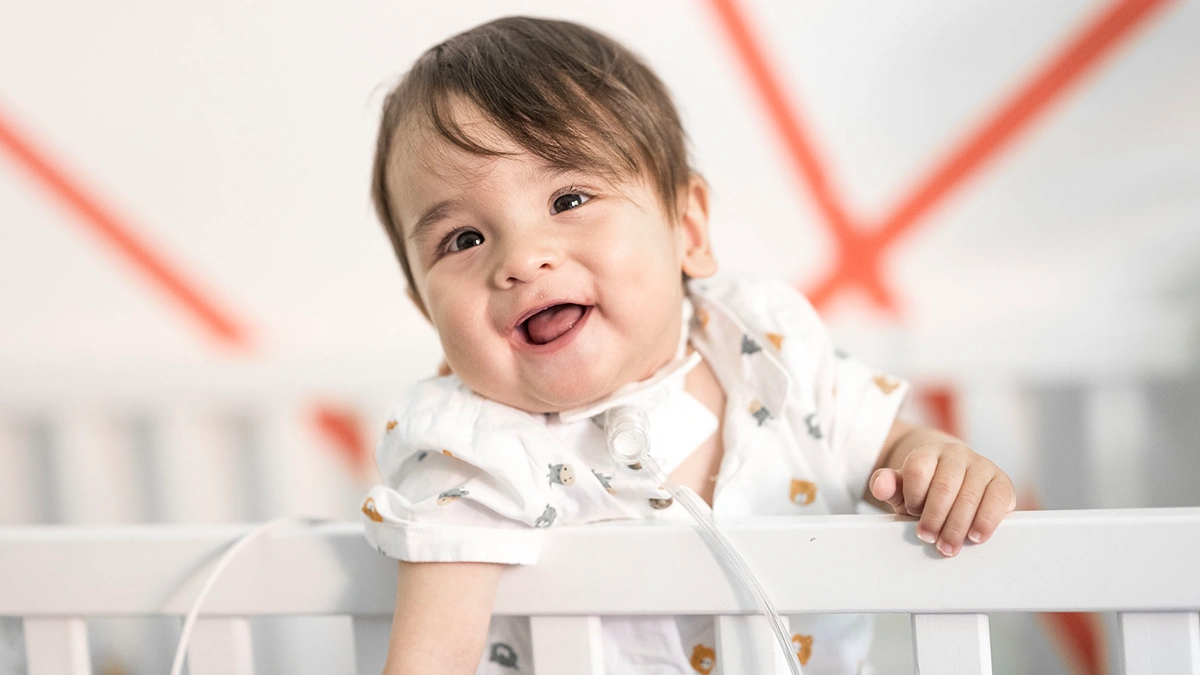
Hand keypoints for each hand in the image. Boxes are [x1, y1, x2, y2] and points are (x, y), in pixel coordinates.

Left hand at [869, 439, 1014, 556]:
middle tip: (929, 539)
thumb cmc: (925, 489)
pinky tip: (976, 536)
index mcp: (928, 452)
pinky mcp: (1002, 481)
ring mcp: (981, 465)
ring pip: (970, 495)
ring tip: (948, 546)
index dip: (913, 497)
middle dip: (935, 518)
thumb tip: (880, 486)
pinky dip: (986, 521)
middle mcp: (956, 454)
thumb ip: (888, 485)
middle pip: (944, 486)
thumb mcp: (903, 489)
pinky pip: (997, 499)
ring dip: (957, 526)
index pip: (918, 470)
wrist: (955, 481)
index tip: (911, 513)